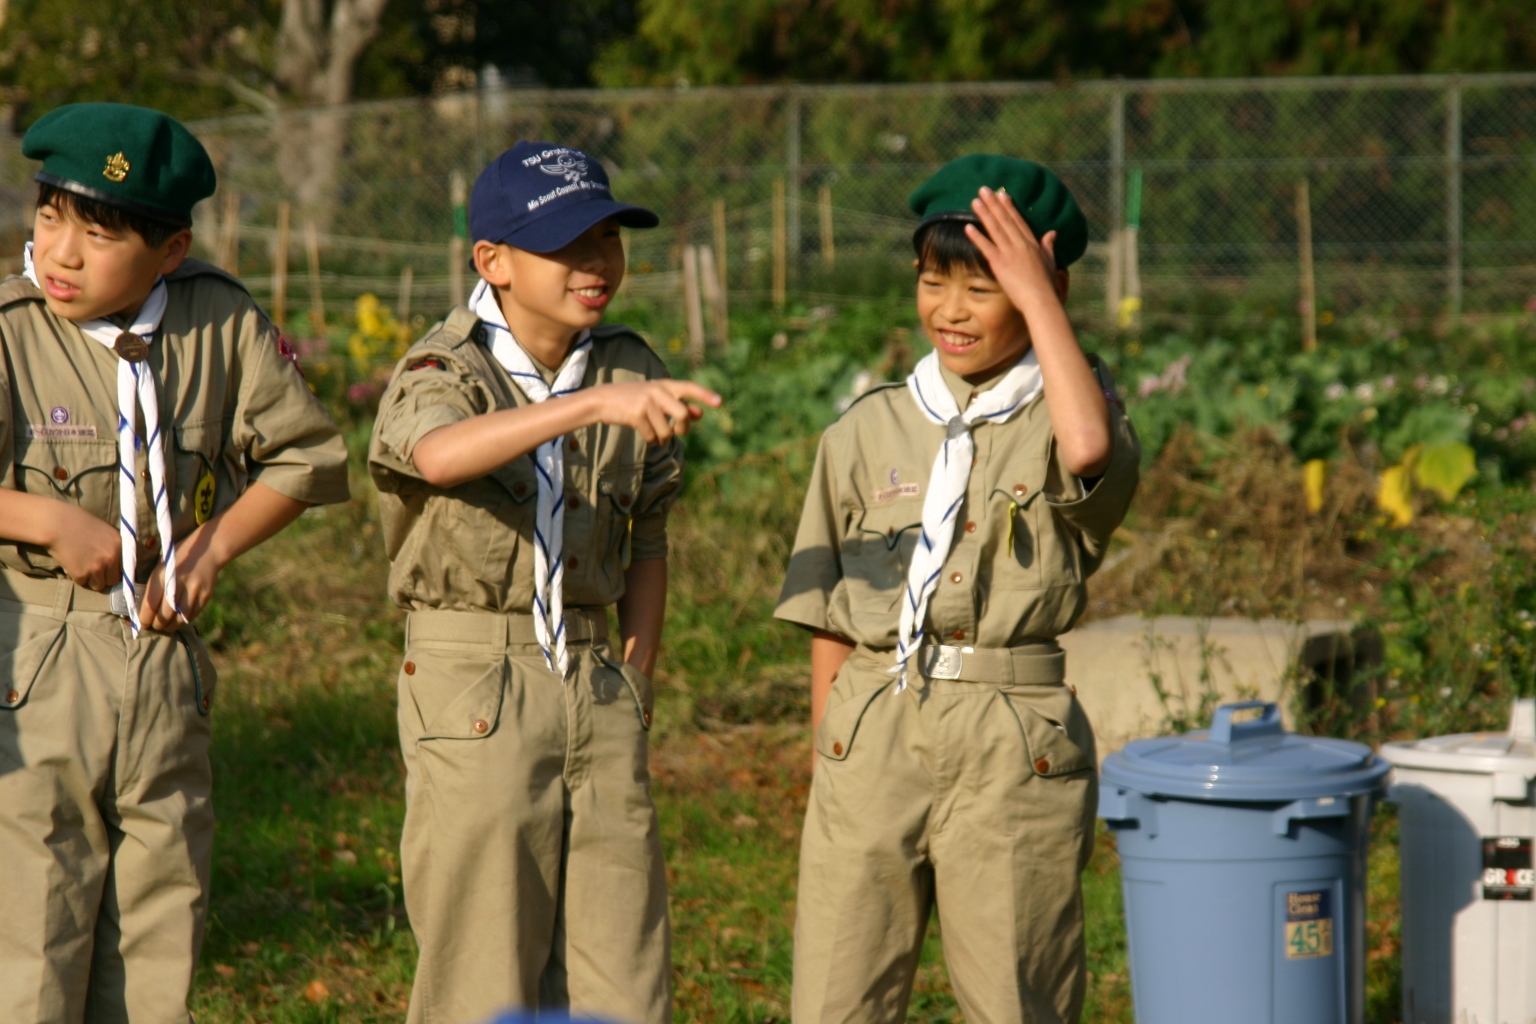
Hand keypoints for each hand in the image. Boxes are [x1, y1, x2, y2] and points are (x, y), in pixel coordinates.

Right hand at [47, 505, 121, 591]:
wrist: (55, 523)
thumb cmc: (78, 522)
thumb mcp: (105, 530)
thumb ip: (114, 546)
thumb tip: (120, 564)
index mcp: (120, 544)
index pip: (128, 568)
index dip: (119, 571)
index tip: (113, 573)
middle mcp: (111, 557)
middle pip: (113, 580)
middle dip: (104, 577)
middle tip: (94, 569)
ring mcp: (97, 567)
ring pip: (99, 585)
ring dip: (92, 580)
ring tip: (82, 566)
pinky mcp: (81, 574)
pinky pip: (83, 583)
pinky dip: (77, 577)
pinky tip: (72, 564)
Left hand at [138, 526, 221, 630]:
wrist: (207, 549)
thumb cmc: (177, 559)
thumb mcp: (161, 568)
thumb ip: (153, 588)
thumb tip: (144, 612)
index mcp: (162, 575)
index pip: (150, 605)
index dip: (144, 619)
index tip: (141, 624)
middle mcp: (178, 583)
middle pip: (164, 615)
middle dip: (157, 625)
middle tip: (154, 626)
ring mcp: (194, 590)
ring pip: (179, 619)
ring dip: (170, 626)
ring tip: (166, 626)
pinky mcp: (205, 595)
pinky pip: (192, 615)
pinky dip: (183, 621)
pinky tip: (179, 619)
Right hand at [596, 380, 721, 443]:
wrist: (603, 400)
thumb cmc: (634, 400)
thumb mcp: (657, 399)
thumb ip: (679, 405)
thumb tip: (700, 414)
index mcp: (665, 385)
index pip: (689, 388)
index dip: (705, 395)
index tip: (720, 402)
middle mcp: (657, 391)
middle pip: (682, 415)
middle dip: (683, 429)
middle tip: (678, 432)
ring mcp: (646, 402)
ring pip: (666, 430)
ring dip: (663, 439)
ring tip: (656, 435)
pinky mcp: (635, 414)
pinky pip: (652, 436)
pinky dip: (651, 440)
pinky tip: (645, 434)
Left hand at [965, 186, 1062, 313]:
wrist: (1040, 300)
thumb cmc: (1046, 285)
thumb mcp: (1050, 261)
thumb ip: (1049, 246)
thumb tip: (1052, 233)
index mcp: (1032, 244)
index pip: (1018, 221)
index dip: (1009, 207)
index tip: (1002, 194)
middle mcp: (1020, 244)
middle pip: (1004, 220)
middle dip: (993, 203)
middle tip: (983, 190)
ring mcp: (1010, 252)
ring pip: (995, 228)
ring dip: (984, 213)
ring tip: (975, 201)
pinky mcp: (1000, 263)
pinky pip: (986, 247)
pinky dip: (976, 236)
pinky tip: (967, 227)